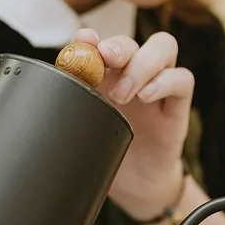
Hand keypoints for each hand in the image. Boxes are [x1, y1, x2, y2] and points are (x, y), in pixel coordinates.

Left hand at [70, 28, 192, 221]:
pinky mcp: (177, 104)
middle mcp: (132, 73)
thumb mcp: (84, 130)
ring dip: (141, 64)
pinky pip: (182, 78)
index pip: (100, 44)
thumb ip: (71, 107)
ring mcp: (158, 85)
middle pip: (132, 41)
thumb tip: (42, 95)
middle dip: (117, 46)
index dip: (90, 38)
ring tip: (124, 93)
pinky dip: (166, 81)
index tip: (80, 41)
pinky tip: (147, 95)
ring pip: (163, 47)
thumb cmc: (108, 152)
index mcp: (106, 76)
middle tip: (105, 60)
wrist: (136, 186)